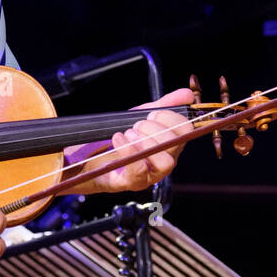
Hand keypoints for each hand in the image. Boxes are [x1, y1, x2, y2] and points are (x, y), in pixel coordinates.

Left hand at [69, 88, 194, 194]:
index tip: (152, 113)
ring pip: (166, 162)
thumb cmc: (119, 138)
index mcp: (170, 143)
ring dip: (146, 142)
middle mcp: (164, 160)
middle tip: (137, 124)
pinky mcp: (132, 183)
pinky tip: (118, 139)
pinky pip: (139, 171)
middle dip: (155, 128)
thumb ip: (164, 104)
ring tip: (128, 133)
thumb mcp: (140, 115)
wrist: (88, 156)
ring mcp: (150, 175)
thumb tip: (188, 93)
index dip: (170, 117)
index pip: (186, 130)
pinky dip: (128, 150)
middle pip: (176, 144)